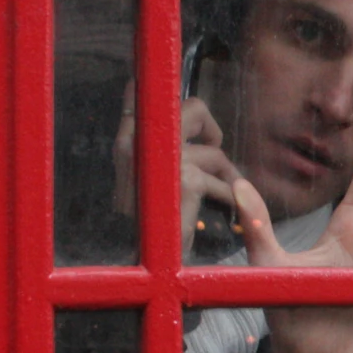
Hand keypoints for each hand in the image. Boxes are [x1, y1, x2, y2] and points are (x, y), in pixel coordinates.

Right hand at [109, 85, 245, 256]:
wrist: (139, 261)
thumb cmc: (144, 220)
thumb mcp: (144, 176)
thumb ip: (158, 147)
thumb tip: (184, 119)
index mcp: (127, 138)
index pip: (140, 91)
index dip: (169, 92)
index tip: (187, 108)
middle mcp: (140, 142)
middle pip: (193, 107)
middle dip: (211, 129)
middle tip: (213, 148)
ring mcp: (165, 159)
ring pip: (213, 150)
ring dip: (222, 173)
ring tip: (219, 190)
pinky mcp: (186, 179)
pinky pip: (221, 181)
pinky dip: (225, 196)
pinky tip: (220, 209)